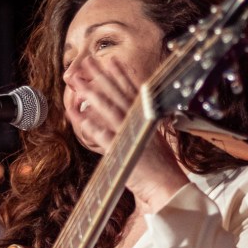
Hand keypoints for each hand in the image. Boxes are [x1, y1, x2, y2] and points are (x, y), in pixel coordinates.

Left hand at [66, 55, 186, 212]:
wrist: (167, 186)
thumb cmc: (161, 166)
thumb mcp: (153, 138)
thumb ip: (141, 125)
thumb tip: (131, 115)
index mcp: (147, 118)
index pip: (132, 92)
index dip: (121, 75)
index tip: (111, 61)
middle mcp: (139, 123)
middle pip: (118, 96)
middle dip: (102, 78)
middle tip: (88, 62)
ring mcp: (131, 136)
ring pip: (110, 111)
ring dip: (94, 96)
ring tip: (80, 84)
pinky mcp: (123, 152)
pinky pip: (104, 137)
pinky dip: (93, 127)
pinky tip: (81, 117)